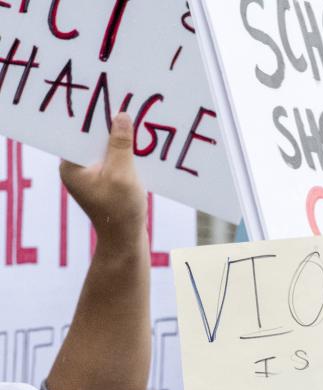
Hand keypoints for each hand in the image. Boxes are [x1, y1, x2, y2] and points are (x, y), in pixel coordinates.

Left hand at [58, 112, 146, 241]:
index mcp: (70, 166)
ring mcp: (90, 176)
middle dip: (110, 128)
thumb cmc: (121, 211)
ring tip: (136, 127)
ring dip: (120, 141)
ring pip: (105, 149)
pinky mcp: (104, 181)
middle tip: (127, 111)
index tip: (110, 103)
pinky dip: (126, 154)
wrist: (126, 241)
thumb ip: (120, 144)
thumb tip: (121, 115)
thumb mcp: (122, 174)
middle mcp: (76, 168)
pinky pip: (114, 160)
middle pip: (92, 139)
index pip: (79, 132)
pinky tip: (139, 148)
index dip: (95, 118)